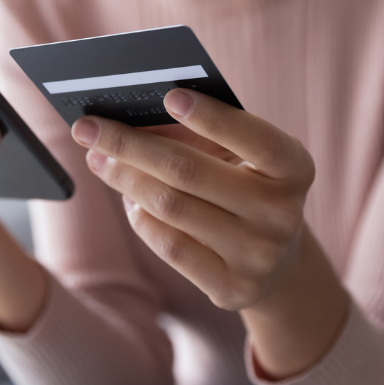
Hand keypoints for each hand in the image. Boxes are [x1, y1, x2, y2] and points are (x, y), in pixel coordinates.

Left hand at [71, 88, 315, 310]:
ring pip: (171, 207)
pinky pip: (169, 246)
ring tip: (99, 159)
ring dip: (124, 178)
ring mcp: (259, 256)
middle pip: (190, 172)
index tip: (169, 96)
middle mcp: (283, 214)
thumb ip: (203, 135)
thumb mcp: (245, 157)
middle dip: (130, 145)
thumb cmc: (249, 187)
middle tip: (89, 127)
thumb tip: (131, 120)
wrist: (279, 263)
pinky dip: (141, 218)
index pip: (257, 139)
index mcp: (295, 169)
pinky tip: (129, 200)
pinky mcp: (232, 289)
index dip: (214, 118)